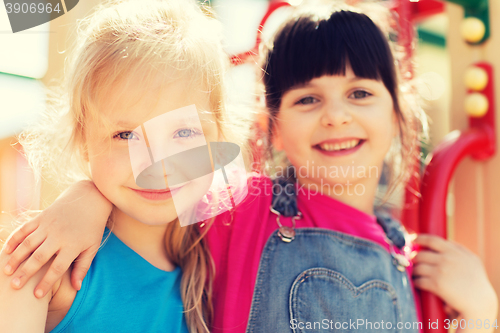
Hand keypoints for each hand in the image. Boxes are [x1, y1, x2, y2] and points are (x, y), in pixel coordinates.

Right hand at [1, 180, 111, 297]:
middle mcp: (58, 236)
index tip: (36, 295)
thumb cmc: (91, 227)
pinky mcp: (41, 217)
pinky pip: (24, 229)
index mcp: (72, 245)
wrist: (88, 199)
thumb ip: (83, 267)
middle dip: (26, 273)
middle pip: (39, 258)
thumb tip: (77, 287)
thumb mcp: (92, 247)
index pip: (57, 268)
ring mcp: (48, 225)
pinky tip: (5, 251)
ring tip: (6, 271)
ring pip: (28, 244)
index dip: (46, 282)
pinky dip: (14, 239)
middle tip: (14, 286)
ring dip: (16, 258)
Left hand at [413, 234, 497, 324]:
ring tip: (415, 274)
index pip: (432, 240)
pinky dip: (416, 282)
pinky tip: (417, 283)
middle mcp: (446, 259)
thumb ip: (460, 249)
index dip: (420, 238)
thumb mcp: (473, 260)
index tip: (413, 239)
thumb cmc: (477, 282)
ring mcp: (440, 271)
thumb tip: (447, 241)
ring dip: (414, 271)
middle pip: (421, 255)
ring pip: (418, 268)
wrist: (479, 302)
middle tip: (412, 262)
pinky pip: (419, 281)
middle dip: (414, 258)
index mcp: (454, 252)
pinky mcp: (436, 284)